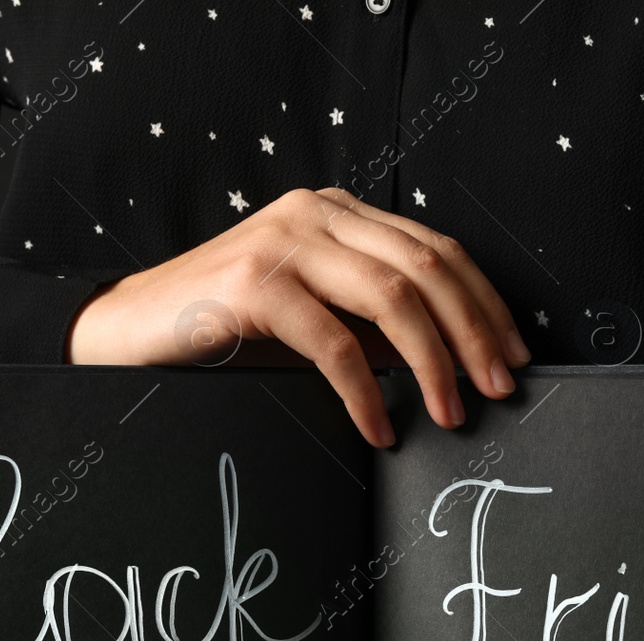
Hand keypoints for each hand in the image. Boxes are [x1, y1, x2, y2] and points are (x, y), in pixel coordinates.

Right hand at [65, 186, 530, 447]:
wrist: (128, 332)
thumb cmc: (225, 329)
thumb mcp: (314, 317)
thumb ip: (372, 322)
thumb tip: (449, 359)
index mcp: (338, 212)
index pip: (436, 250)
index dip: (485, 303)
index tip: (515, 354)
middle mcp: (316, 213)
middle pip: (426, 269)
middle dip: (474, 333)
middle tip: (498, 388)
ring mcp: (284, 241)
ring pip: (392, 299)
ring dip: (433, 363)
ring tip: (451, 413)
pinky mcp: (253, 283)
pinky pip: (334, 341)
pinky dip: (366, 391)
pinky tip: (381, 426)